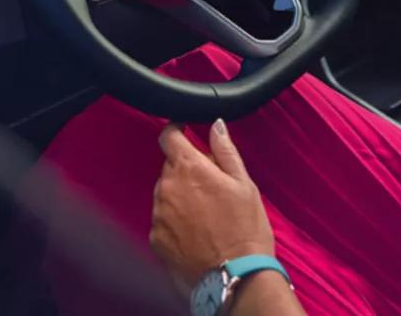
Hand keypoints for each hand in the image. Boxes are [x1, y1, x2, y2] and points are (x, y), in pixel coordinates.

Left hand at [151, 121, 273, 293]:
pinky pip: (163, 220)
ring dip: (180, 196)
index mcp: (189, 168)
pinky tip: (197, 232)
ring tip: (207, 214)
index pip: (168, 136)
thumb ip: (225, 150)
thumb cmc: (245, 230)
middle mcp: (168, 188)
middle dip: (186, 170)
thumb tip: (216, 125)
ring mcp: (159, 215)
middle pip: (170, 167)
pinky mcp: (156, 239)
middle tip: (211, 186)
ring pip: (166, 194)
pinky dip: (175, 221)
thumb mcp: (244, 184)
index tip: (184, 131)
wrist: (235, 276)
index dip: (176, 130)